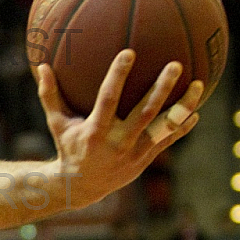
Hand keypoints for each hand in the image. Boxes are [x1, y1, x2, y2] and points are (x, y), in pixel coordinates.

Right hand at [37, 49, 202, 203]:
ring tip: (198, 85)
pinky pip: (168, 140)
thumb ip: (50, 95)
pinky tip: (196, 111)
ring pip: (164, 127)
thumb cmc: (68, 148)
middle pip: (145, 112)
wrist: (81, 187)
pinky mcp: (145, 159)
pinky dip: (183, 126)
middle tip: (175, 64)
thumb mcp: (57, 123)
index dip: (119, 75)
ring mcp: (135, 152)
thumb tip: (41, 66)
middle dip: (161, 88)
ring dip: (182, 106)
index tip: (129, 52)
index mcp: (96, 130)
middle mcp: (118, 141)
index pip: (109, 98)